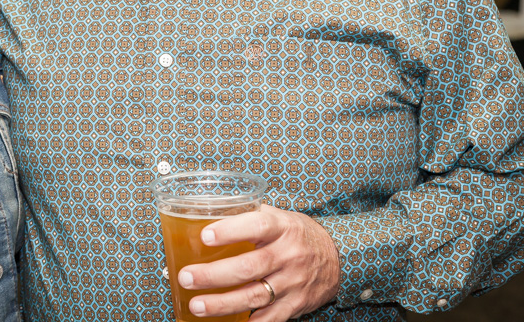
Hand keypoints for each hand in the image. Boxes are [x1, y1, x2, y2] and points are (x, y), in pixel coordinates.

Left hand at [174, 206, 340, 320]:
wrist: (337, 258)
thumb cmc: (297, 234)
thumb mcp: (279, 216)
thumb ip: (249, 215)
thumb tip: (207, 211)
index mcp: (282, 228)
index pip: (256, 226)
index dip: (230, 231)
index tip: (204, 236)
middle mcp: (288, 255)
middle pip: (249, 267)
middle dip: (214, 275)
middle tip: (186, 277)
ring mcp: (292, 283)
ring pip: (254, 296)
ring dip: (222, 303)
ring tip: (196, 305)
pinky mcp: (294, 305)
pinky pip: (268, 319)